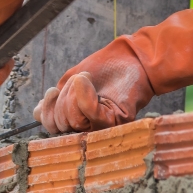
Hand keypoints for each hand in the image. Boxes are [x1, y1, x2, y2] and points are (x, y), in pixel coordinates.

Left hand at [34, 0, 192, 133]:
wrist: (143, 59)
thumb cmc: (147, 78)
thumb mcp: (138, 98)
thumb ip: (118, 109)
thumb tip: (120, 111)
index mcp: (113, 133)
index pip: (84, 129)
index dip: (78, 106)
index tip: (84, 82)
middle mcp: (94, 130)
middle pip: (64, 124)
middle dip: (71, 100)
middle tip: (86, 81)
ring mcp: (78, 118)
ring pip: (54, 117)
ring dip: (61, 95)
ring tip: (80, 82)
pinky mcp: (66, 104)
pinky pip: (45, 112)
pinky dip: (45, 101)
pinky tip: (51, 93)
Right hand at [34, 39, 153, 132]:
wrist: (131, 57)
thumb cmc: (103, 67)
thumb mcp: (71, 81)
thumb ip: (54, 99)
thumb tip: (36, 113)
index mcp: (73, 119)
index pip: (49, 125)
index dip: (46, 110)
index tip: (53, 91)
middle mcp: (86, 128)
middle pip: (58, 123)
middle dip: (63, 96)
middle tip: (79, 79)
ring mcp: (100, 128)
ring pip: (72, 120)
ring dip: (74, 92)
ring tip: (87, 77)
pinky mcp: (114, 122)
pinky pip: (90, 115)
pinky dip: (84, 94)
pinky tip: (86, 79)